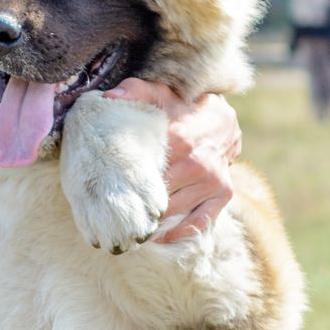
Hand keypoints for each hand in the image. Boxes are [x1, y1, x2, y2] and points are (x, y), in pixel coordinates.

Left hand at [106, 81, 239, 239]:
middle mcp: (197, 163)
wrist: (223, 118)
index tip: (106, 193)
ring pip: (173, 212)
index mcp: (178, 140)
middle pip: (156, 196)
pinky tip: (158, 237)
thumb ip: (134, 91)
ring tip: (130, 228)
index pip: (143, 172)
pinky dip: (178, 233)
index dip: (123, 184)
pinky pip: (200, 222)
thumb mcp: (159, 93)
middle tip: (113, 216)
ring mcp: (212, 181)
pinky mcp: (224, 193)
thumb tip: (107, 97)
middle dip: (135, 206)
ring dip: (152, 223)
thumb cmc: (183, 108)